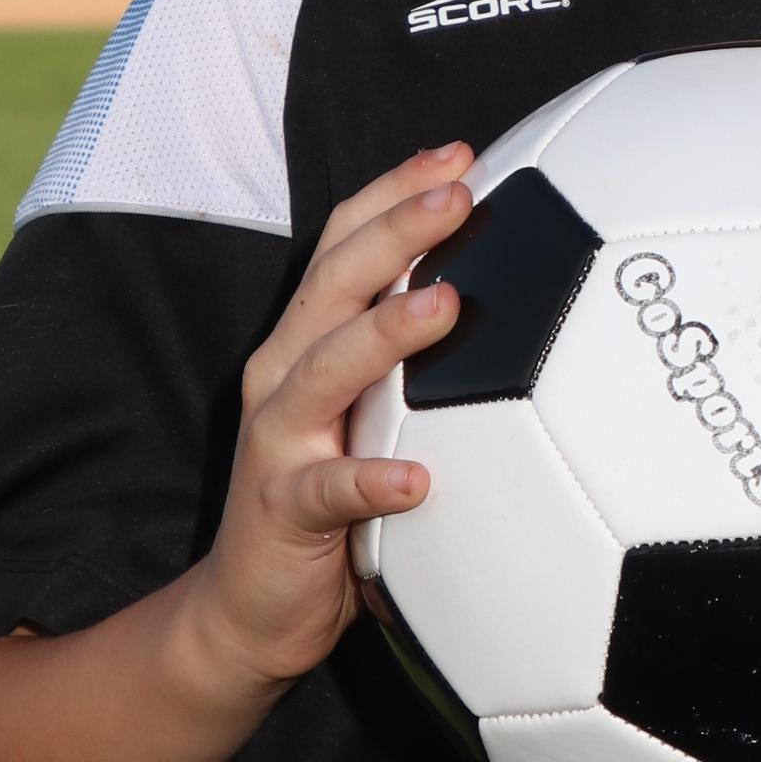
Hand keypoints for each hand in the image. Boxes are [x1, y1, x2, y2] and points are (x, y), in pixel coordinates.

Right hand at [184, 143, 470, 694]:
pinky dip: (372, 481)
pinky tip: (420, 479)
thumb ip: (417, 367)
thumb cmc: (332, 503)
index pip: (343, 243)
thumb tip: (512, 311)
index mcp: (308, 343)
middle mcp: (284, 376)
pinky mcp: (281, 510)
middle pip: (334, 282)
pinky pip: (330, 491)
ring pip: (325, 370)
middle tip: (461, 194)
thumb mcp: (374, 418)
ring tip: (447, 305)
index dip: (394, 192)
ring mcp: (278, 441)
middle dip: (396, 229)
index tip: (460, 153)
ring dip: (385, 334)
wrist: (248, 609)